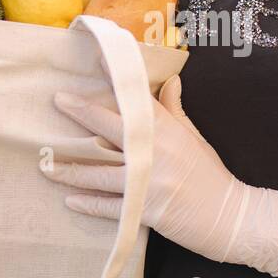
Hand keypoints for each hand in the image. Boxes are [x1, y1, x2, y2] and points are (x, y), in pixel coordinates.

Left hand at [45, 75, 277, 275]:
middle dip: (82, 112)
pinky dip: (88, 204)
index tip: (96, 60)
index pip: (137, 97)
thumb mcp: (196, 139)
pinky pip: (109, 207)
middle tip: (58, 100)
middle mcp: (154, 151)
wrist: (231, 217)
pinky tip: (70, 200)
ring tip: (46, 166)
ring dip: (71, 170)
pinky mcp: (144, 210)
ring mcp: (147, 182)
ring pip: (99, 172)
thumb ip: (176, 112)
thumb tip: (170, 81)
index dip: (116, 78)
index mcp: (168, 130)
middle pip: (111, 126)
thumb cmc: (212, 176)